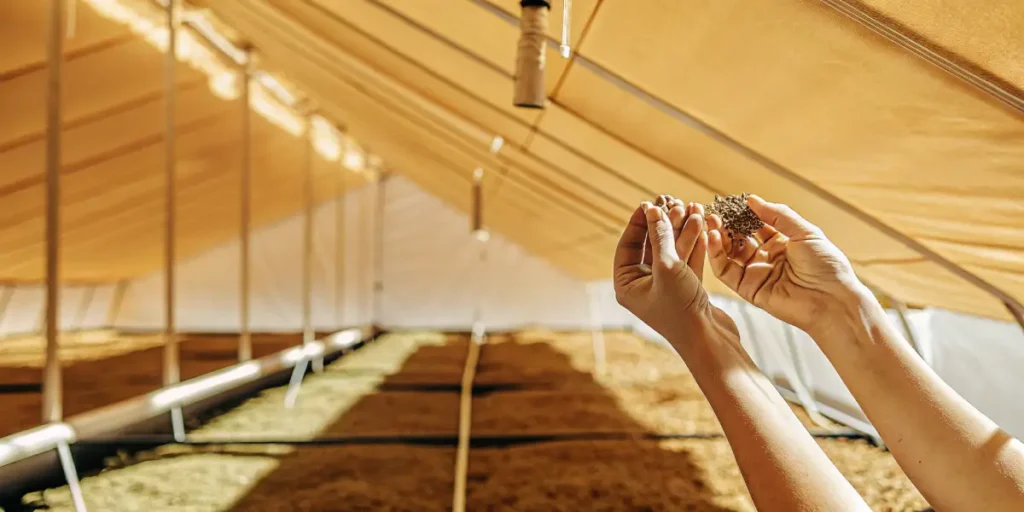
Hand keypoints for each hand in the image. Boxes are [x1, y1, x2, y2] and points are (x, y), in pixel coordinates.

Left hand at [613, 196, 737, 345]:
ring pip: (673, 250)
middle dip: (664, 223)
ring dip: (683, 229)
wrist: (711, 341)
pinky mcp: (688, 289)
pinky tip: (701, 223)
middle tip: (674, 201)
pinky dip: (695, 242)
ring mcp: (667, 287)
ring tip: (694, 207)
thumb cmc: (682, 310)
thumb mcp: (668, 267)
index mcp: (626, 285)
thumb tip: (652, 209)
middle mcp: (644, 286)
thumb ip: (660, 237)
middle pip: (651, 245)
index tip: (650, 202)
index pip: (627, 245)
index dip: (639, 222)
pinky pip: (688, 260)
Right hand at [707, 195, 861, 334]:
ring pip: (729, 254)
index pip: (755, 225)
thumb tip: (752, 200)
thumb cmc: (827, 266)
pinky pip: (727, 272)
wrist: (833, 301)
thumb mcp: (805, 232)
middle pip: (739, 238)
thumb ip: (778, 215)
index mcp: (783, 242)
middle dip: (726, 225)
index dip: (742, 214)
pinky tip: (714, 238)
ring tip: (711, 223)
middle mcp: (767, 257)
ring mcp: (756, 273)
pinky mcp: (748, 290)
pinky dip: (717, 255)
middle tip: (713, 212)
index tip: (729, 202)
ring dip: (718, 238)